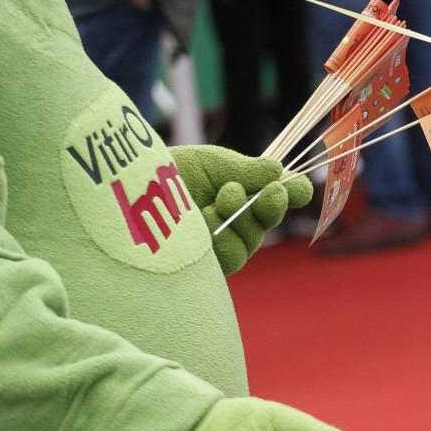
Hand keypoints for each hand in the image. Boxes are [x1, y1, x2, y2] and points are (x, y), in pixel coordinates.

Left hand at [169, 145, 314, 273]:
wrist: (129, 190)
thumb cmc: (167, 171)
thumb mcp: (212, 164)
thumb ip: (246, 171)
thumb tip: (279, 171)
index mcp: (241, 193)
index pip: (277, 196)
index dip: (294, 192)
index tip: (302, 188)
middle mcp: (236, 221)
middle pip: (269, 221)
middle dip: (274, 206)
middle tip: (274, 193)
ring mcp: (223, 245)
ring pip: (251, 241)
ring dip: (241, 217)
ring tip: (220, 197)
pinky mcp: (208, 267)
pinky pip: (232, 255)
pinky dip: (223, 233)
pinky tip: (205, 218)